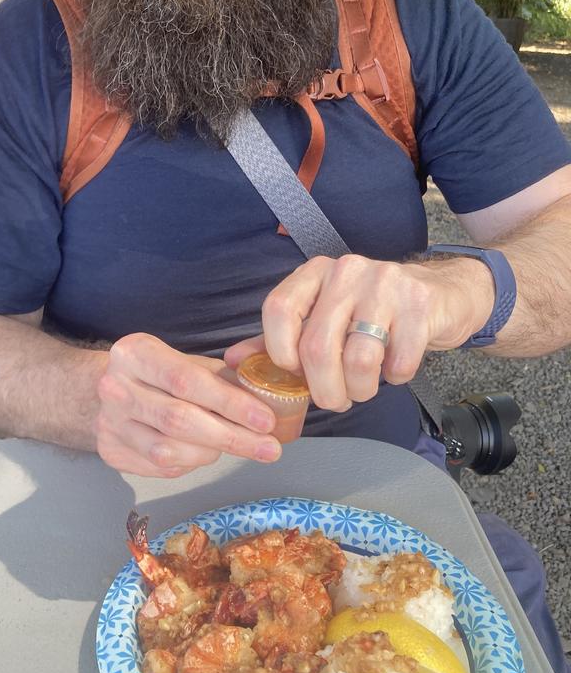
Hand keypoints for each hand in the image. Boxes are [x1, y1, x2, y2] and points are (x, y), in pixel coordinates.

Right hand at [95, 333, 281, 478]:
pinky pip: (161, 468)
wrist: (108, 389)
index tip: (265, 420)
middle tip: (269, 448)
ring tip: (235, 445)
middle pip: (179, 419)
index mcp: (135, 353)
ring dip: (211, 452)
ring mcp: (108, 423)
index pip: (187, 380)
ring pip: (169, 450)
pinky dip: (191, 463)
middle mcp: (115, 388)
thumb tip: (271, 399)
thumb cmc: (159, 374)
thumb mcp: (187, 362)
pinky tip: (204, 452)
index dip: (230, 403)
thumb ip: (223, 377)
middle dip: (231, 437)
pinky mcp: (111, 452)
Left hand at [224, 255, 493, 412]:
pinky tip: (395, 369)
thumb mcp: (323, 317)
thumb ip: (278, 338)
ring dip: (359, 390)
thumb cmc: (372, 312)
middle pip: (316, 346)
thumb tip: (230, 360)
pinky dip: (395, 378)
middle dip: (324, 390)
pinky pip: (397, 361)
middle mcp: (346, 271)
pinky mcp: (419, 303)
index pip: (278, 310)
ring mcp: (384, 284)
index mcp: (314, 273)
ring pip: (357, 359)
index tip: (294, 374)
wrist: (442, 294)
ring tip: (363, 390)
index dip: (279, 352)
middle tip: (335, 401)